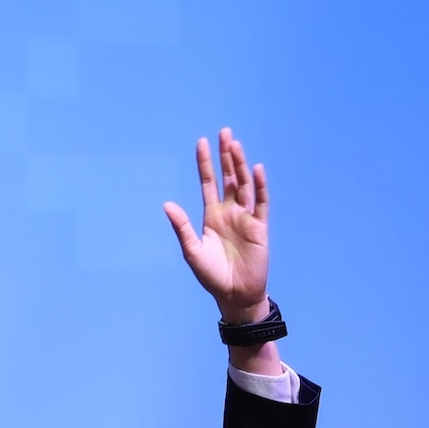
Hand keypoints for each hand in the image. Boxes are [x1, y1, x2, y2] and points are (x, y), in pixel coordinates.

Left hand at [164, 128, 270, 322]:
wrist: (234, 294)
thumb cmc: (212, 275)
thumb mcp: (192, 250)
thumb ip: (182, 227)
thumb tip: (167, 204)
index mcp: (212, 215)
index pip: (208, 183)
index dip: (205, 163)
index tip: (202, 142)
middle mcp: (230, 212)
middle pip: (228, 177)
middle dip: (226, 156)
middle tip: (224, 132)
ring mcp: (246, 217)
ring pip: (244, 184)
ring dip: (240, 165)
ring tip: (235, 145)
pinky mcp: (260, 227)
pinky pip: (261, 202)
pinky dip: (260, 186)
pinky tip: (256, 169)